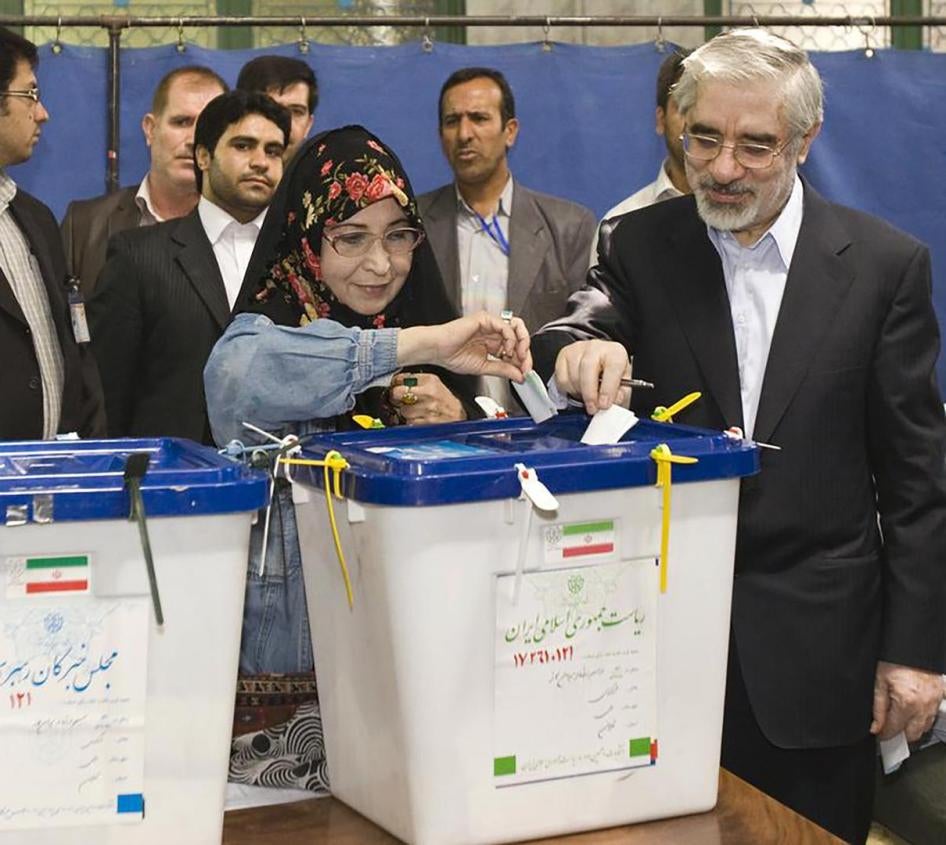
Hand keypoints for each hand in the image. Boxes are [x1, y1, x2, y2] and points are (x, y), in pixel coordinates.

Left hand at [388, 372, 466, 424]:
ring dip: (405, 412)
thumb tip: (396, 381)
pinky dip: (411, 422)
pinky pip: (408, 422)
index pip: (401, 379)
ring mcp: (427, 409)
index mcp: (429, 380)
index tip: (396, 387)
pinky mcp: (426, 423)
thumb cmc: (445, 400)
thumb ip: (416, 380)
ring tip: (415, 410)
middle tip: (400, 399)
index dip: (395, 384)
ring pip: (402, 410)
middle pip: (397, 393)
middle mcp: (428, 393)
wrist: (458, 416)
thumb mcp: (434, 383)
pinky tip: (419, 418)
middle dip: (396, 397)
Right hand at [397, 312, 531, 381]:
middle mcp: (493, 332)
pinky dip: (510, 338)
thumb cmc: (452, 356)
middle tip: (526, 366)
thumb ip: (503, 370)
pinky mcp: (485, 319)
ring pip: (516, 328)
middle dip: (526, 352)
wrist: (437, 350)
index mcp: (493, 343)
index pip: (515, 348)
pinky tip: (506, 350)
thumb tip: (520, 376)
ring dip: (522, 342)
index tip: (525, 372)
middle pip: (519, 337)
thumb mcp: (484, 368)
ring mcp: (490, 324)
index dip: (523, 360)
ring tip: (519, 356)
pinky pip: (505, 326)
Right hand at [553, 339, 630, 413]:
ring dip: (579, 392)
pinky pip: (562, 378)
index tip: (604, 404)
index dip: (608, 388)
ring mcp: (578, 349)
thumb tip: (613, 402)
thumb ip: (620, 395)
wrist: (599, 363)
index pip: (612, 366)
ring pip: (573, 375)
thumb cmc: (611, 373)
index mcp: (615, 352)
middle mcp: (596, 347)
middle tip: (593, 408)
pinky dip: (569, 389)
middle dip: (589, 393)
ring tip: (587, 396)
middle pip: (588, 368)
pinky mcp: (564, 355)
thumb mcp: (623, 385)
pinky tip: (578, 389)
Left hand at [871, 660, 944, 740]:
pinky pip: (933, 715)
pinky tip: (913, 711)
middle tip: (889, 728)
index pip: (894, 729)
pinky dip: (923, 717)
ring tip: (900, 719)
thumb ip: (878, 707)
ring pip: (925, 727)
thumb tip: (876, 726)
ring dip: (912, 727)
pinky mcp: (941, 696)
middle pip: (912, 734)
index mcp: (906, 702)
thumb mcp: (879, 682)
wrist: (910, 645)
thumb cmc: (894, 659)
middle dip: (899, 734)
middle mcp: (923, 705)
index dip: (884, 734)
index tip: (879, 734)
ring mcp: (935, 702)